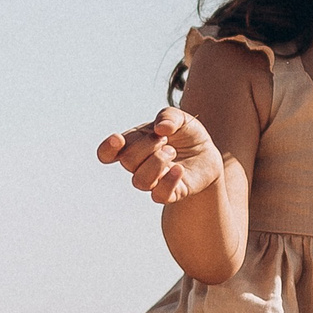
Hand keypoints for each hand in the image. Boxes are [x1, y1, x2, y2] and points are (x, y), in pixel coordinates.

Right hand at [97, 109, 223, 204]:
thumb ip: (168, 116)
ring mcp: (153, 182)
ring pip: (140, 181)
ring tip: (172, 151)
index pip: (106, 154)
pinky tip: (179, 168)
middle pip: (127, 162)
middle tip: (165, 139)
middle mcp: (138, 166)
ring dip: (157, 163)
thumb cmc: (186, 134)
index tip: (118, 139)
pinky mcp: (169, 194)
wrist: (206, 153)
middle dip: (147, 146)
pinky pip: (160, 196)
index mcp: (132, 145)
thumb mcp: (179, 118)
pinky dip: (169, 181)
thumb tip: (160, 129)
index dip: (107, 149)